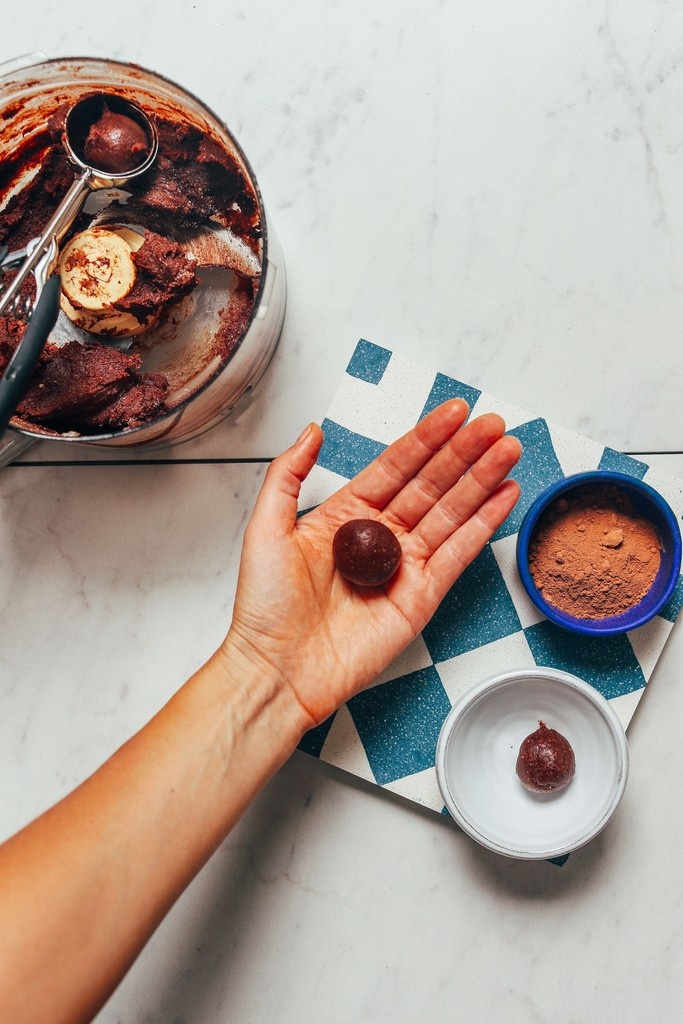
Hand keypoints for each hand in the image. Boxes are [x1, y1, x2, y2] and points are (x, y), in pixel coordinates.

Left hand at [224, 399, 521, 728]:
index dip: (426, 438)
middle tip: (494, 425)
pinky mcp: (421, 598)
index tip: (454, 411)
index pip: (395, 466)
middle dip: (464, 453)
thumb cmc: (265, 605)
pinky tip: (504, 497)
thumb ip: (287, 474)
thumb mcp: (266, 527)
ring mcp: (404, 566)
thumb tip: (312, 430)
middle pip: (431, 485)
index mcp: (346, 515)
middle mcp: (380, 536)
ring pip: (451, 513)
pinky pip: (458, 554)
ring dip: (481, 481)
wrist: (278, 668)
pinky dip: (483, 526)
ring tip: (509, 450)